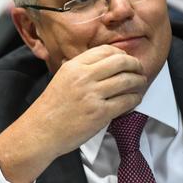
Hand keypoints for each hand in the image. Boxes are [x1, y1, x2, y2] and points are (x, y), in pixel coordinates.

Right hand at [0, 45, 147, 182]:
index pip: (106, 51)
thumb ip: (80, 68)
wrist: (41, 131)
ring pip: (127, 80)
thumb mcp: (62, 78)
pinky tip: (135, 99)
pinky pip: (126, 101)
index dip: (121, 54)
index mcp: (74, 66)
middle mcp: (84, 77)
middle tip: (140, 70)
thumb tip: (103, 59)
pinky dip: (135, 99)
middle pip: (121, 62)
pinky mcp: (100, 113)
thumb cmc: (52, 106)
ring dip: (139, 81)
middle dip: (135, 64)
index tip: (127, 60)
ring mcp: (93, 95)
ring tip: (141, 83)